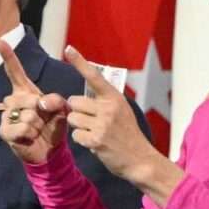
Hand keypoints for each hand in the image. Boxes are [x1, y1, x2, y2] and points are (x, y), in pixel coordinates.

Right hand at [0, 40, 69, 164]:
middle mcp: (12, 101)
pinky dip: (31, 134)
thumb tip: (41, 102)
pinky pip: (21, 127)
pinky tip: (31, 137)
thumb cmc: (53, 126)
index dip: (8, 56)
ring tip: (37, 130)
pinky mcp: (4, 131)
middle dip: (40, 109)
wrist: (50, 150)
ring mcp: (6, 116)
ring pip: (25, 114)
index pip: (15, 71)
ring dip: (37, 124)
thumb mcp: (60, 110)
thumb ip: (54, 100)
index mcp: (24, 91)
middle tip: (43, 119)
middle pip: (26, 97)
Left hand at [61, 46, 182, 198]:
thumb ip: (104, 102)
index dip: (80, 62)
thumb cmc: (127, 135)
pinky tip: (95, 143)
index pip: (94, 76)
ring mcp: (103, 124)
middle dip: (77, 112)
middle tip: (91, 122)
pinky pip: (75, 135)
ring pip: (72, 118)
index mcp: (115, 98)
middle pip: (74, 102)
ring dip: (79, 127)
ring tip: (94, 133)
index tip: (68, 48)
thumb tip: (79, 99)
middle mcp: (109, 108)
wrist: (140, 159)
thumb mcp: (122, 111)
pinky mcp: (96, 140)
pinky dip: (82, 140)